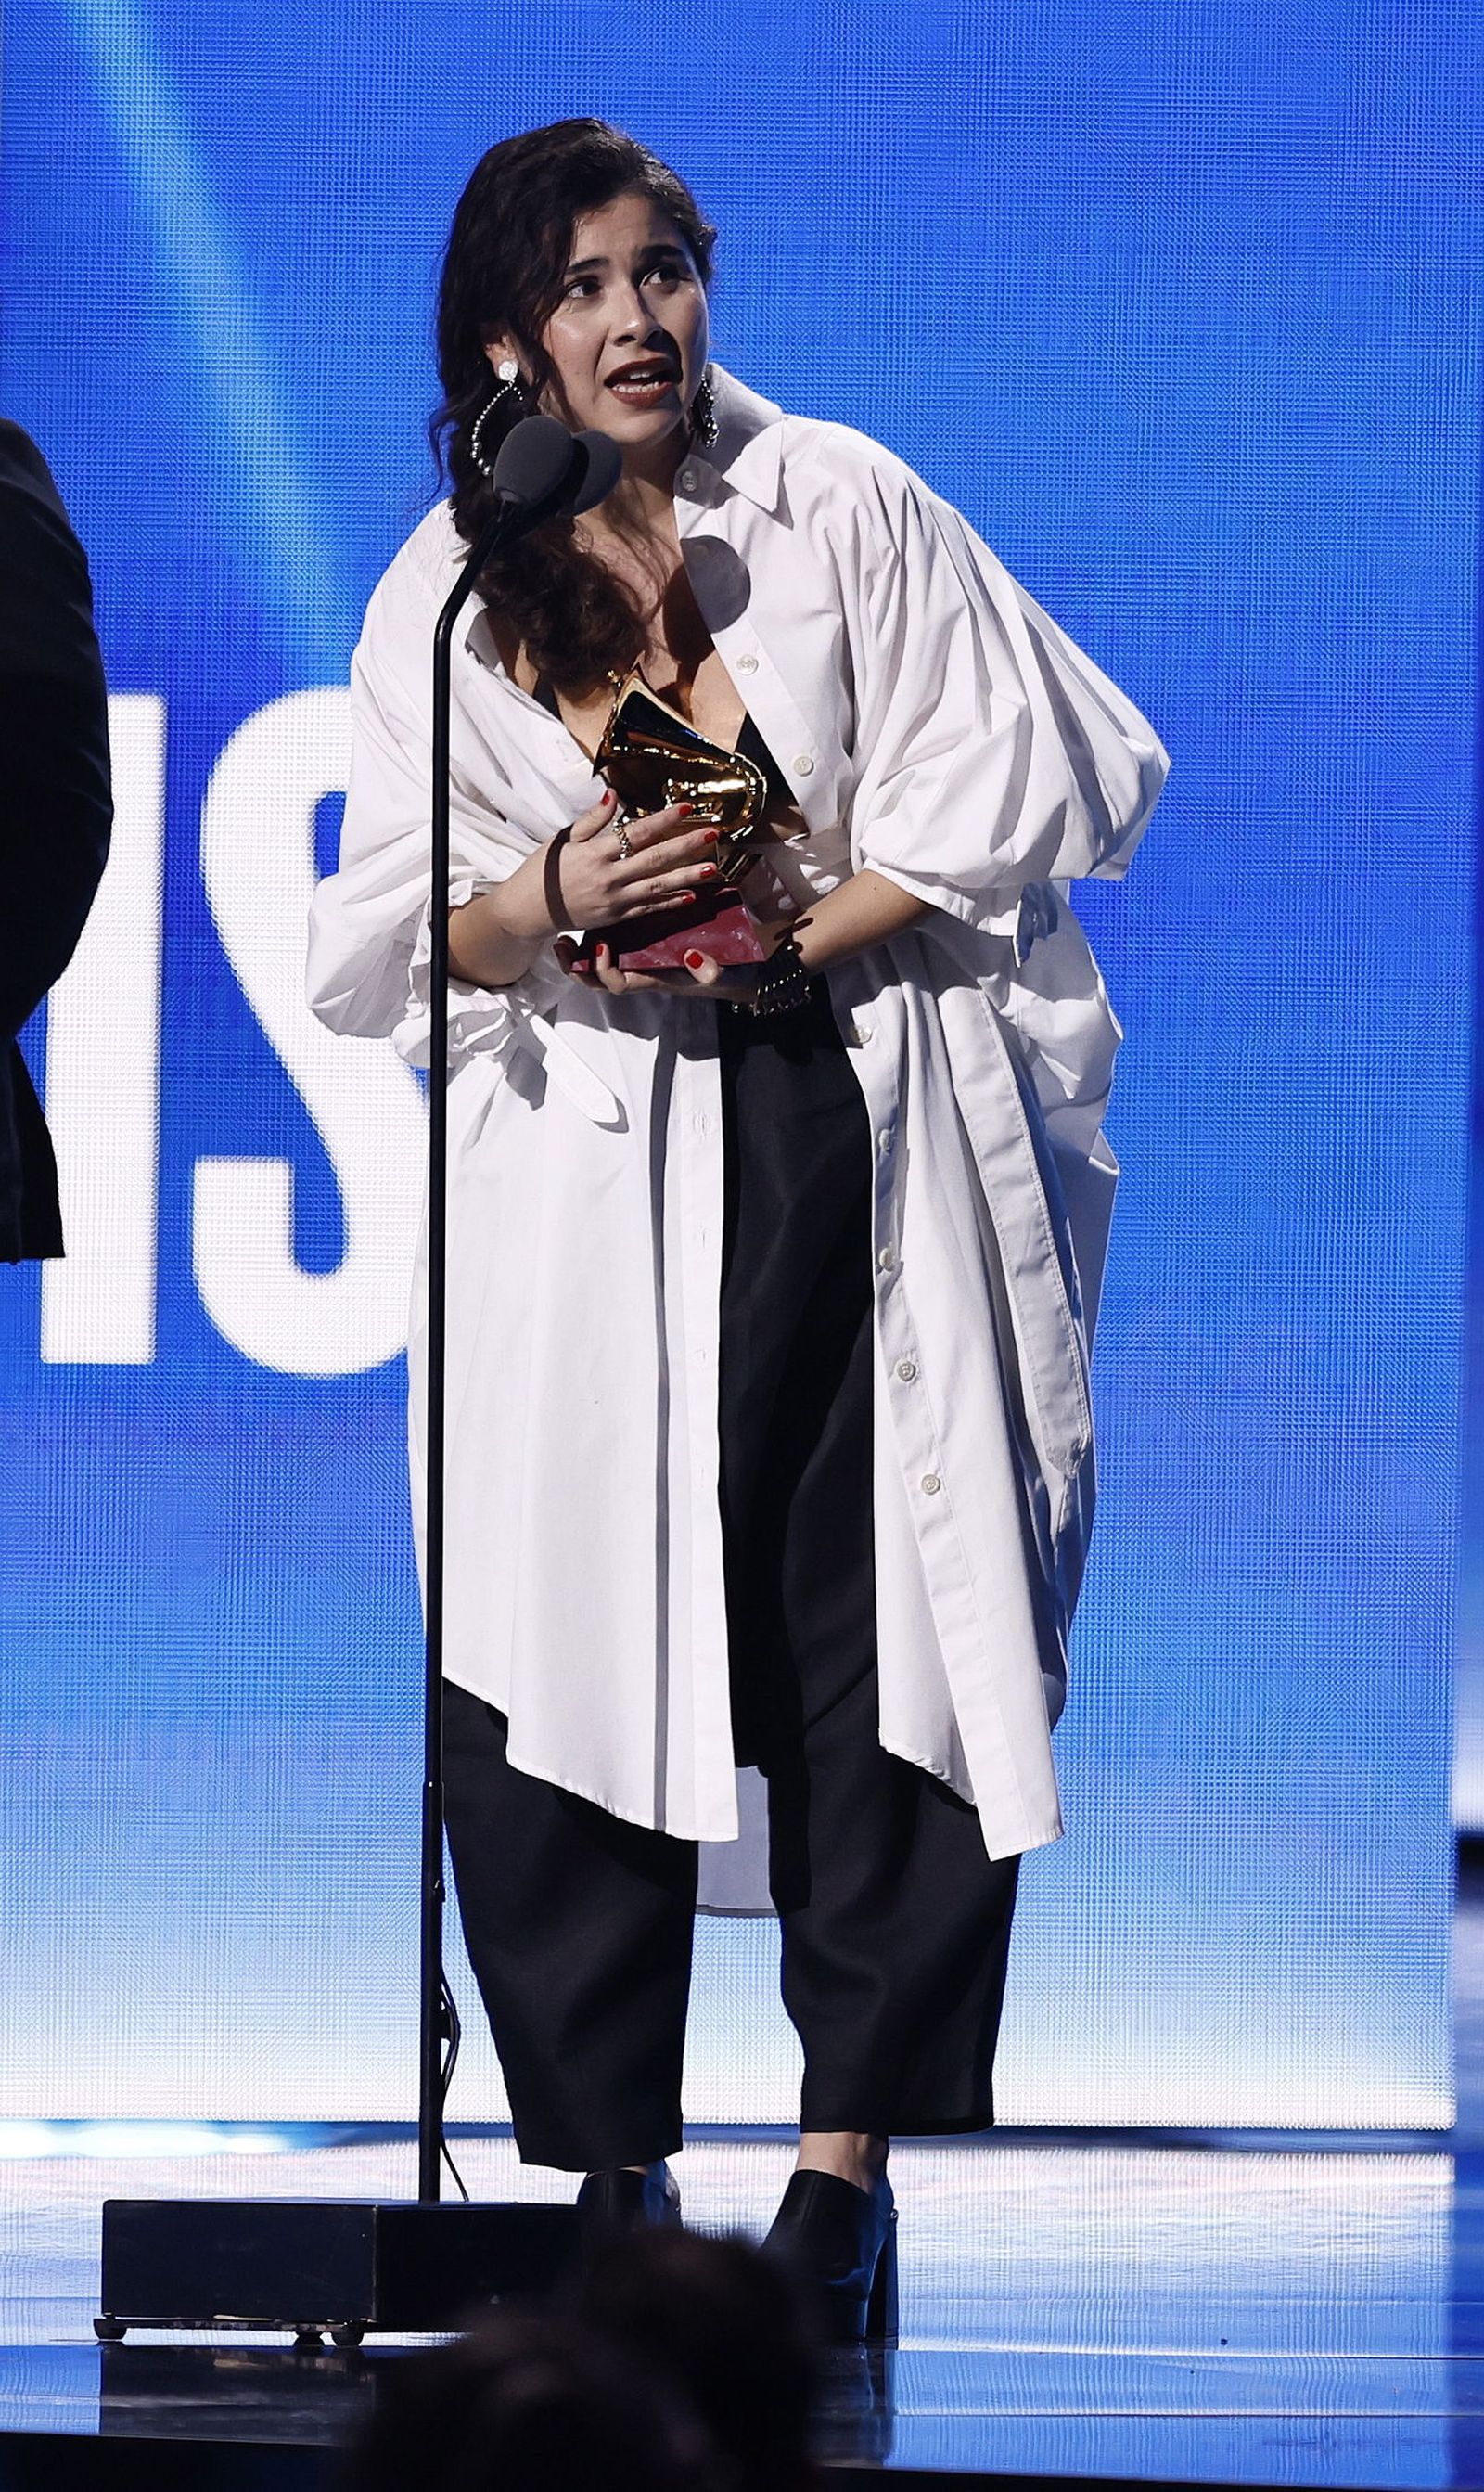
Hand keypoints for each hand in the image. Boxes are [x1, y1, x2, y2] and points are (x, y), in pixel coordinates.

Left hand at [554, 933, 761, 1001]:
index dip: (605, 971)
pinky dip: (597, 934)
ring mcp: (640, 957)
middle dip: (577, 966)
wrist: (738, 968)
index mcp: (652, 977)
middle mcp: (641, 969)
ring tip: (563, 938)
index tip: (601, 949)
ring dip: (581, 952)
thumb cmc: (726, 971)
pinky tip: (587, 915)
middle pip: (599, 977)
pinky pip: (613, 942)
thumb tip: (695, 961)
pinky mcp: (643, 940)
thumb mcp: (719, 972)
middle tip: (561, 947)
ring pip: (601, 961)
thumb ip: (708, 971)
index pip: (618, 983)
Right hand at [555, 788, 723, 931]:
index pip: (637, 832)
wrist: (528, 910)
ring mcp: (614, 901)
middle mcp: (608, 877)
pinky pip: (648, 909)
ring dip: (687, 877)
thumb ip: (592, 819)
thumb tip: (613, 793)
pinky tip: (691, 895)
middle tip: (713, 834)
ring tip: (712, 868)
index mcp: (595, 852)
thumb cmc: (543, 871)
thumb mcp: (563, 839)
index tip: (687, 809)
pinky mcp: (615, 918)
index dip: (664, 819)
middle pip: (655, 859)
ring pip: (657, 886)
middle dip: (686, 845)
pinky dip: (669, 902)